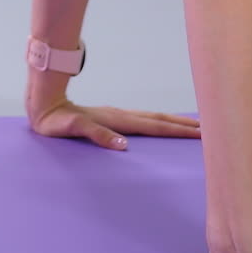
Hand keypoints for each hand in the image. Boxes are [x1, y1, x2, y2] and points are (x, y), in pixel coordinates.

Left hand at [28, 94, 200, 149]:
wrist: (44, 106)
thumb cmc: (57, 122)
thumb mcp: (74, 129)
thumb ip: (98, 135)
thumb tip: (123, 146)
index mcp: (117, 120)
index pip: (153, 126)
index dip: (175, 130)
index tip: (198, 132)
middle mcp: (120, 115)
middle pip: (158, 119)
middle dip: (182, 125)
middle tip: (207, 128)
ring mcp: (117, 115)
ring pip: (152, 117)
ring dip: (173, 121)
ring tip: (192, 124)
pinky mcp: (112, 118)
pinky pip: (143, 120)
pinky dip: (159, 121)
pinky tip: (161, 125)